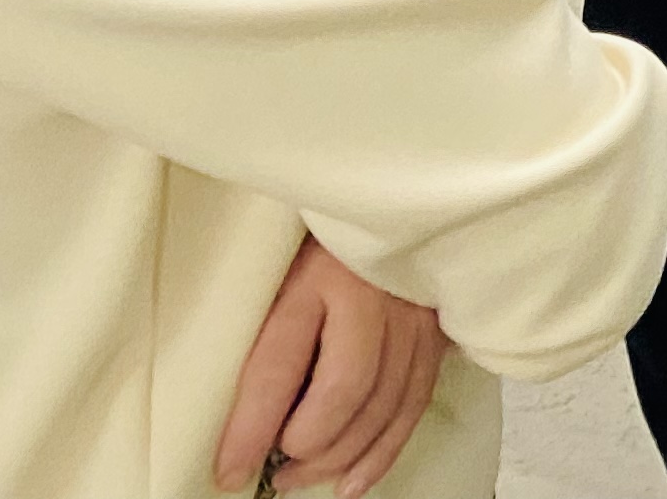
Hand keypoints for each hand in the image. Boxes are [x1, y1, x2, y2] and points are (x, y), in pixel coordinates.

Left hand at [214, 234, 444, 497]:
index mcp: (318, 276)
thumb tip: (244, 418)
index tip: (228, 471)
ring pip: (386, 404)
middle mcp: (374, 295)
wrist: (394, 195)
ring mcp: (414, 314)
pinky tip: (354, 483)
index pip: (280, 366)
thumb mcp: (281, 271)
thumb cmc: (317, 243)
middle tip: (276, 472)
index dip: (252, 428)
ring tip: (303, 480)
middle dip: (307, 447)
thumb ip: (268, 333)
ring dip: (343, 457)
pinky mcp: (438, 331)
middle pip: (346, 390)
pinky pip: (415, 402)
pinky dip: (384, 450)